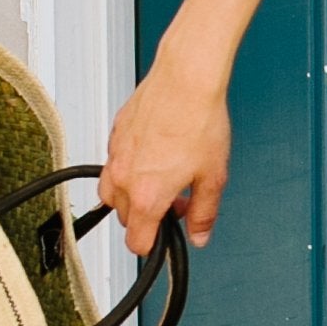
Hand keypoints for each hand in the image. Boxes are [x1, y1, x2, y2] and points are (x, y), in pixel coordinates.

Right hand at [103, 55, 230, 254]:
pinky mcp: (115, 134)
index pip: (136, 242)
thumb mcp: (213, 177)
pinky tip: (153, 154)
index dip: (152, 245)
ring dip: (131, 195)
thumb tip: (199, 235)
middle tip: (176, 199)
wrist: (186, 79)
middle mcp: (124, 179)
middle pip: (125, 218)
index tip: (164, 237)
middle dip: (148, 216)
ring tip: (159, 180)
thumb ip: (204, 213)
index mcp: (147, 196)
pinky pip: (114, 163)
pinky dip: (128, 168)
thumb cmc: (199, 120)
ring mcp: (116, 155)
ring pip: (112, 192)